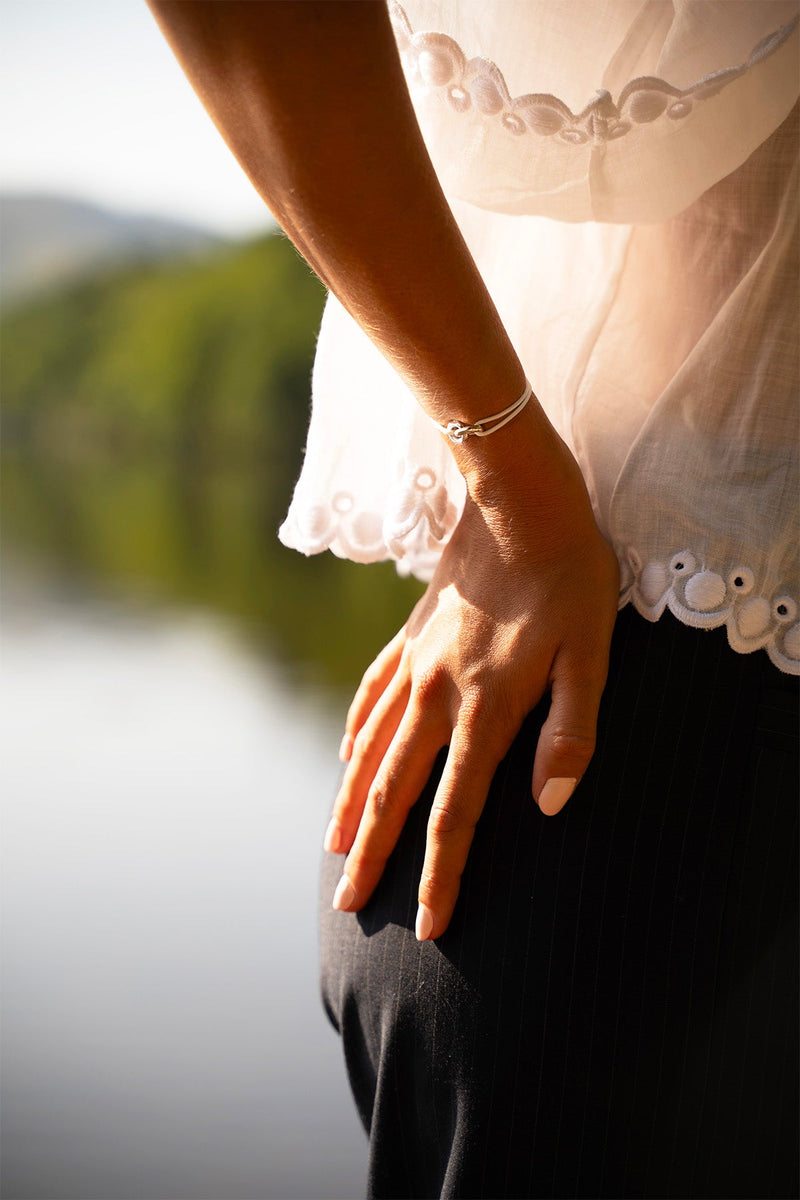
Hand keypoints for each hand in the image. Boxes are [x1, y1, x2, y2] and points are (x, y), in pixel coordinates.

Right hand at [323, 438, 619, 939]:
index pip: (456, 812)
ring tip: (334, 846)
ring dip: (352, 803)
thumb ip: (571, 732)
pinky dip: (354, 736)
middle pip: (396, 791)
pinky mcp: (410, 636)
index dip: (442, 874)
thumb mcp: (591, 653)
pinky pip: (369, 697)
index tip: (428, 926)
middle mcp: (437, 694)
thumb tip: (549, 805)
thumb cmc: (568, 575)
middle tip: (350, 903)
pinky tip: (345, 755)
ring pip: (370, 749)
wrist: (518, 499)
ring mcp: (415, 663)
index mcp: (485, 708)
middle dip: (374, 855)